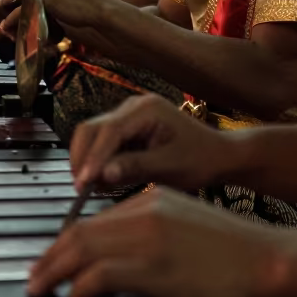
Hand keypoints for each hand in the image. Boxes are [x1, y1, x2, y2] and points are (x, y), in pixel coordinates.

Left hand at [27, 186, 287, 296]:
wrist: (267, 258)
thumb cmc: (233, 252)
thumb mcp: (186, 226)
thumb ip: (153, 233)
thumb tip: (121, 260)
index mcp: (153, 198)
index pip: (97, 218)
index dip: (68, 242)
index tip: (54, 261)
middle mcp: (146, 209)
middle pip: (81, 229)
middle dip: (50, 255)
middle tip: (34, 278)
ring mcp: (149, 236)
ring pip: (84, 247)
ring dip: (54, 270)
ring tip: (40, 289)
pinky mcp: (154, 265)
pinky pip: (102, 273)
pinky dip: (81, 286)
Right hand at [70, 93, 235, 192]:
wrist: (216, 155)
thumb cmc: (199, 159)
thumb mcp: (169, 166)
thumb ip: (135, 167)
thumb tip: (102, 175)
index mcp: (146, 109)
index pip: (109, 130)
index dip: (93, 157)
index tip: (83, 183)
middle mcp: (133, 107)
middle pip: (92, 128)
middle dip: (83, 157)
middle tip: (81, 188)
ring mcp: (128, 117)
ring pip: (93, 136)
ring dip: (88, 161)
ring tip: (95, 188)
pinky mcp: (126, 131)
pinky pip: (103, 145)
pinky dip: (98, 163)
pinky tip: (105, 182)